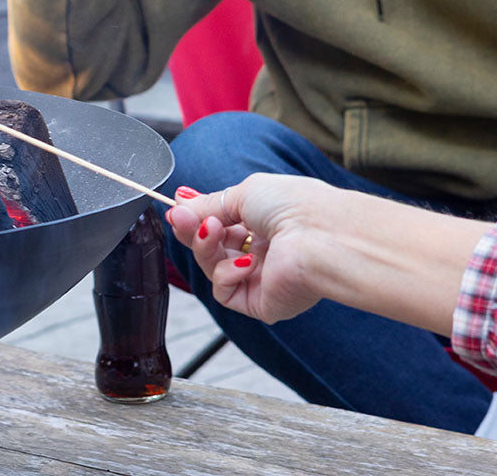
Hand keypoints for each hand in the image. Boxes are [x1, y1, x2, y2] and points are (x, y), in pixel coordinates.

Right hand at [166, 174, 328, 324]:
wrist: (320, 236)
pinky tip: (246, 262)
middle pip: (211, 247)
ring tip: (213, 230)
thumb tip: (180, 207)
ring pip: (212, 267)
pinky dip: (226, 275)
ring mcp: (261, 277)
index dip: (196, 218)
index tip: (177, 210)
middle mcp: (262, 251)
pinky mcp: (260, 302)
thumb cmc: (294, 206)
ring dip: (206, 247)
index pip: (220, 224)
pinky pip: (224, 291)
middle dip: (193, 231)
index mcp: (263, 222)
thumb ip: (208, 204)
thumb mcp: (243, 194)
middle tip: (182, 218)